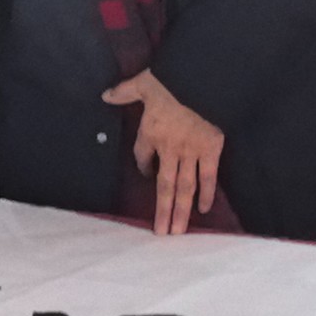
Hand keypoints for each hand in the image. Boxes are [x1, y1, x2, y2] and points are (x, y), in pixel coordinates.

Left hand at [103, 69, 224, 235]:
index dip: (143, 166)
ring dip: (181, 211)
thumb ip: (125, 91)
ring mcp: (190, 152)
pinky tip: (204, 209)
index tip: (146, 173)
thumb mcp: (143, 82)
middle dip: (162, 211)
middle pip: (164, 186)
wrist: (200, 81)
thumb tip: (105, 94)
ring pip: (184, 187)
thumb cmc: (170, 80)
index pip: (142, 157)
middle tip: (162, 234)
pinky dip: (207, 193)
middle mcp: (168, 149)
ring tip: (178, 232)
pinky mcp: (211, 150)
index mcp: (150, 133)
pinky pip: (208, 176)